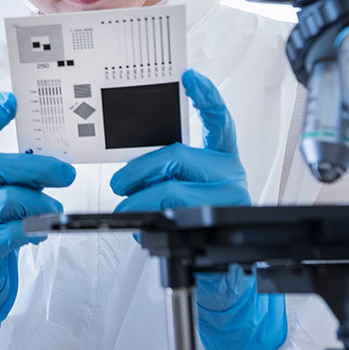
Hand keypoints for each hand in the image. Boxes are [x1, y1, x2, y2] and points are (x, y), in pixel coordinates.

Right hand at [0, 91, 75, 347]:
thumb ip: (10, 169)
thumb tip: (44, 156)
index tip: (9, 103)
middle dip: (39, 168)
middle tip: (65, 172)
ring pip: (11, 201)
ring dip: (43, 203)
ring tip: (54, 208)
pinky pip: (14, 231)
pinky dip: (35, 228)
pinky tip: (39, 230)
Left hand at [110, 69, 286, 349]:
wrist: (221, 273)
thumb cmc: (196, 221)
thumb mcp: (188, 185)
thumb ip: (170, 167)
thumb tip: (131, 165)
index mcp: (223, 156)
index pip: (219, 119)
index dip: (206, 95)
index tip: (190, 76)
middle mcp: (231, 172)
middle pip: (179, 155)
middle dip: (140, 168)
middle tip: (117, 182)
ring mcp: (229, 198)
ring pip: (172, 187)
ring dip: (139, 197)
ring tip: (124, 205)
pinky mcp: (217, 222)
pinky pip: (174, 213)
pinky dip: (149, 217)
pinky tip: (142, 222)